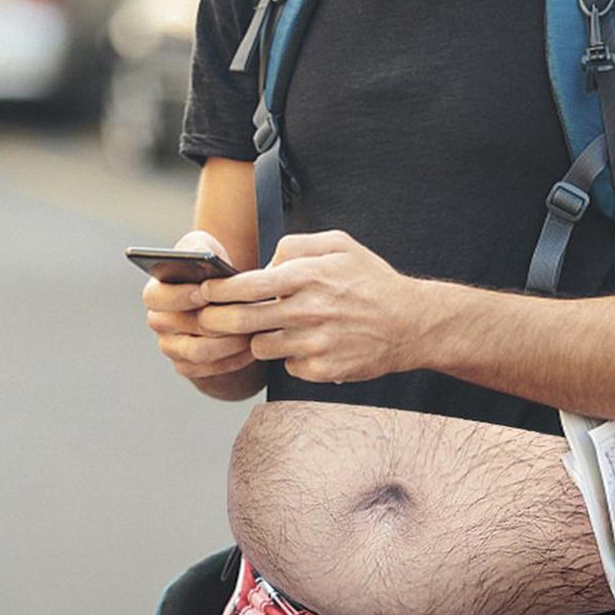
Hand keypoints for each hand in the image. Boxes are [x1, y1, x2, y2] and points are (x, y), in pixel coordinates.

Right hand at [142, 230, 255, 380]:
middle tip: (237, 315)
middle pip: (177, 328)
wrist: (225, 297)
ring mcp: (170, 346)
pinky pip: (206, 371)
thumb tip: (200, 256)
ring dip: (225, 343)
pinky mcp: (186, 365)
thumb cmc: (212, 269)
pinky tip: (251, 348)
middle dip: (210, 321)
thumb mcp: (204, 249)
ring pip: (195, 352)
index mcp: (156, 292)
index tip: (204, 292)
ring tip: (249, 332)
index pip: (156, 297)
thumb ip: (198, 248)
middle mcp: (158, 321)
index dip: (179, 296)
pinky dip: (230, 361)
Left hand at [197, 230, 419, 382]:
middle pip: (242, 320)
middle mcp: (309, 310)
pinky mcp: (323, 369)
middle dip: (216, 320)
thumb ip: (296, 245)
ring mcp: (315, 343)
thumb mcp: (339, 245)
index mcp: (308, 276)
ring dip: (256, 338)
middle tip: (206, 319)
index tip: (203, 291)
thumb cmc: (371, 280)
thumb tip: (265, 262)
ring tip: (266, 328)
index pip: (247, 285)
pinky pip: (287, 366)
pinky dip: (288, 357)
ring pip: (260, 346)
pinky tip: (303, 345)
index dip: (218, 290)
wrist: (411, 323)